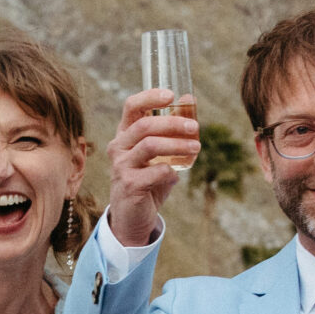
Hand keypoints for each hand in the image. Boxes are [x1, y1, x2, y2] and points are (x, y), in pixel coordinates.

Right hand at [102, 88, 195, 247]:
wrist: (132, 218)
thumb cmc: (148, 181)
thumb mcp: (160, 154)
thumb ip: (172, 129)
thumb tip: (189, 99)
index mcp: (125, 135)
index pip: (131, 106)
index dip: (150, 97)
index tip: (172, 95)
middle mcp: (119, 147)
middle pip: (144, 125)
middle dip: (173, 123)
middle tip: (195, 128)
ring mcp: (121, 166)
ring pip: (150, 145)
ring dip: (177, 145)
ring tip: (196, 147)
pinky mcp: (129, 185)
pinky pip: (156, 172)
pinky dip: (172, 171)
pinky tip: (177, 175)